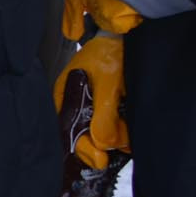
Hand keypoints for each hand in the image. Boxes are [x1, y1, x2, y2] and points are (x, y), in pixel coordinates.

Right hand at [53, 33, 130, 168]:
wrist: (130, 36)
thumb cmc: (111, 53)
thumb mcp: (108, 84)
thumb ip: (104, 115)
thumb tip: (102, 146)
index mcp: (65, 98)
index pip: (69, 133)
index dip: (85, 149)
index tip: (102, 160)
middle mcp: (75, 105)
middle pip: (85, 137)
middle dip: (104, 142)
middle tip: (123, 140)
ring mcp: (91, 106)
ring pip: (101, 134)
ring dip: (117, 136)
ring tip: (129, 128)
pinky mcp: (107, 107)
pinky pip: (112, 127)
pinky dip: (123, 130)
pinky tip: (130, 125)